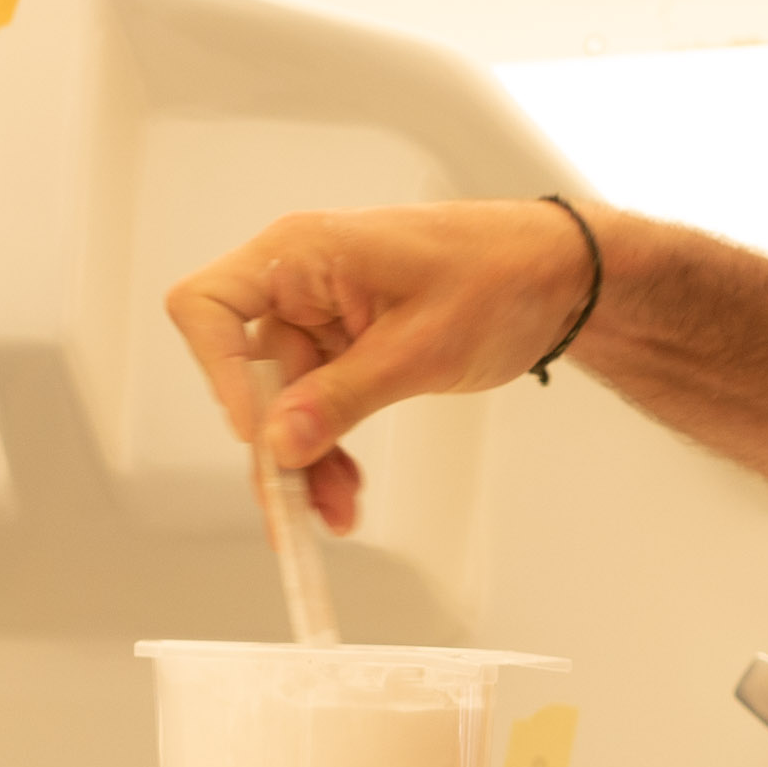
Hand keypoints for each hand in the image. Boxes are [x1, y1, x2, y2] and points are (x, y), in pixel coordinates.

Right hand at [162, 202, 599, 532]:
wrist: (557, 277)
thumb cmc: (499, 274)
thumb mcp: (420, 347)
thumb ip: (342, 397)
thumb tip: (278, 443)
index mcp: (301, 254)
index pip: (209, 308)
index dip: (219, 373)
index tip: (258, 432)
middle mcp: (298, 282)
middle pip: (248, 376)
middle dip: (275, 446)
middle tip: (295, 512)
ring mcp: (320, 317)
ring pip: (284, 405)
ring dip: (306, 462)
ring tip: (339, 512)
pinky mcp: (344, 348)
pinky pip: (317, 407)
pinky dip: (329, 450)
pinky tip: (347, 490)